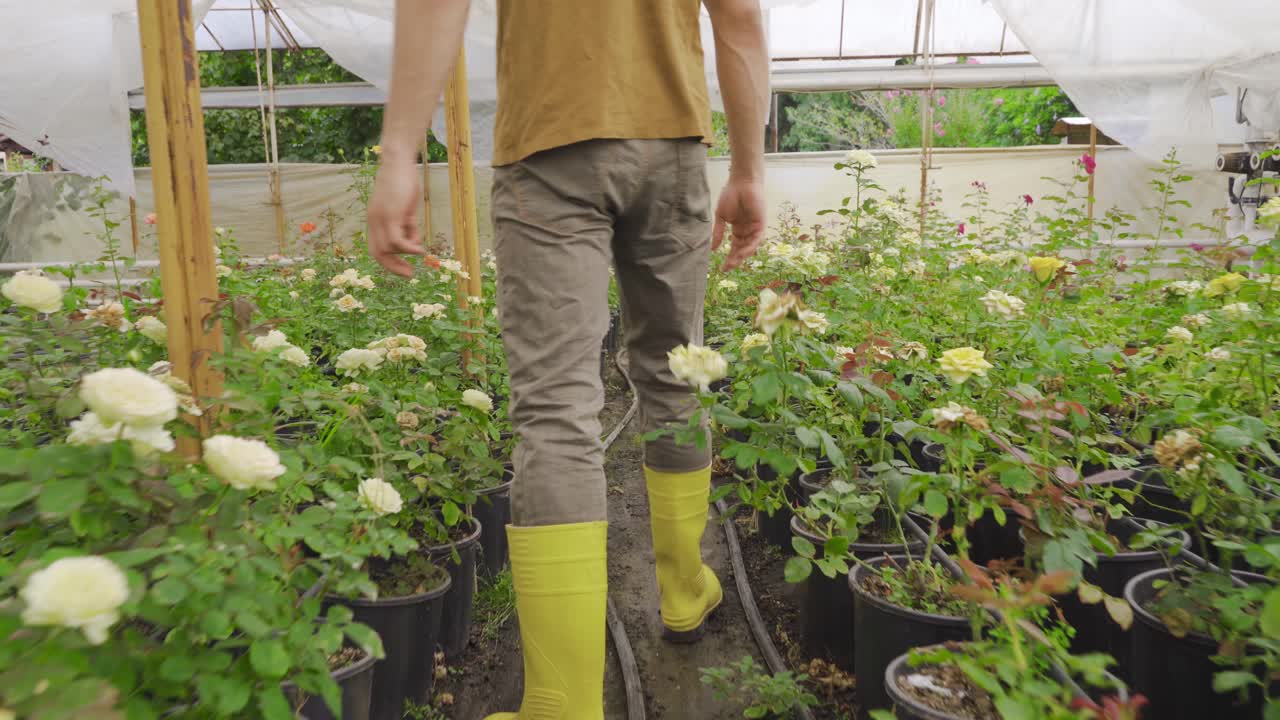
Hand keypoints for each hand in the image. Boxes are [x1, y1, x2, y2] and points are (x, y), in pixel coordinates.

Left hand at [367, 155, 425, 277]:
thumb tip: (414, 244)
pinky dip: (408, 249)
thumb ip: (407, 225)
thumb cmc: (403, 181)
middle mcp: (374, 222)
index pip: (376, 249)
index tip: (404, 269)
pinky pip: (397, 241)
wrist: (397, 161)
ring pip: (388, 248)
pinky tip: (420, 250)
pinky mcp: (390, 215)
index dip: (388, 263)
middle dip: (394, 267)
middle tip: (410, 274)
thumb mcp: (405, 208)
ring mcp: (380, 219)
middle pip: (378, 253)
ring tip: (420, 252)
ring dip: (405, 255)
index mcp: (375, 221)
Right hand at [711, 176, 765, 270]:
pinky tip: (742, 252)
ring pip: (750, 246)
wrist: (741, 182)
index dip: (728, 258)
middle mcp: (747, 231)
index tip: (721, 269)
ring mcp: (754, 228)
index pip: (734, 247)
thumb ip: (718, 232)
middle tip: (726, 268)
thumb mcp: (721, 217)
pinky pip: (757, 239)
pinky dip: (750, 246)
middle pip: (742, 250)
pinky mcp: (761, 224)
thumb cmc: (730, 195)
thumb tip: (713, 249)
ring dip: (742, 255)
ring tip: (733, 262)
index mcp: (737, 230)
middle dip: (735, 260)